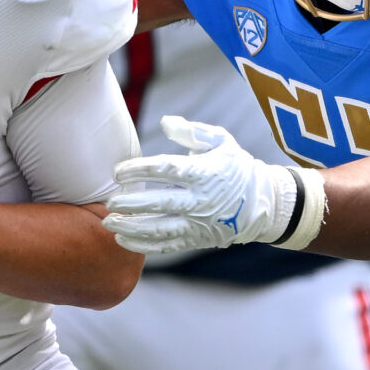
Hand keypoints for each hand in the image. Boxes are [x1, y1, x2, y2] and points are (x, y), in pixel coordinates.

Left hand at [103, 116, 305, 255]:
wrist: (260, 203)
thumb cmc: (235, 167)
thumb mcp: (221, 141)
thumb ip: (193, 131)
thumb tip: (166, 123)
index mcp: (204, 173)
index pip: (166, 170)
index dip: (139, 170)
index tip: (118, 171)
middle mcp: (201, 200)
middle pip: (161, 203)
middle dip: (132, 204)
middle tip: (110, 202)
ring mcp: (198, 223)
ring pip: (161, 229)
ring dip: (132, 228)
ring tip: (109, 223)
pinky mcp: (196, 239)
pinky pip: (167, 245)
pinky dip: (143, 246)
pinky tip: (123, 240)